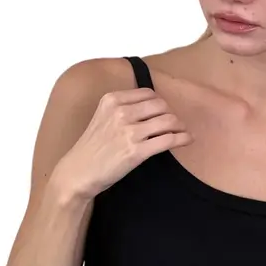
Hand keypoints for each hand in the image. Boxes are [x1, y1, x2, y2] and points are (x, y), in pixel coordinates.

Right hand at [55, 87, 192, 200]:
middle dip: (172, 114)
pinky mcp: (136, 152)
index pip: (148, 94)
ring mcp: (129, 132)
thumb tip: (154, 108)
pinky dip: (182, 138)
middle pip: (161, 105)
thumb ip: (123, 109)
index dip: (160, 103)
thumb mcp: (102, 118)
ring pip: (168, 120)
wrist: (79, 172)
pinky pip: (169, 139)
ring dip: (180, 126)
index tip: (164, 112)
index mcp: (112, 100)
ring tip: (183, 132)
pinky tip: (187, 140)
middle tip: (175, 124)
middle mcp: (120, 112)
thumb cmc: (92, 148)